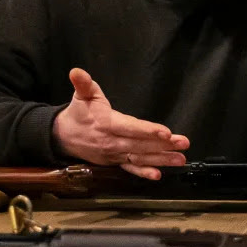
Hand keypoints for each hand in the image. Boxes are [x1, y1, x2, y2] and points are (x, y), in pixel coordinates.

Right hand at [52, 68, 189, 179]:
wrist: (63, 137)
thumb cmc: (78, 113)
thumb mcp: (81, 95)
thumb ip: (83, 83)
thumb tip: (76, 71)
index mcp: (107, 123)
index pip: (131, 127)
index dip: (148, 130)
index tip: (166, 132)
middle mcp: (112, 141)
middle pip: (141, 144)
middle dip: (164, 145)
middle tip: (183, 144)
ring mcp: (114, 154)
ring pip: (140, 158)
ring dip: (161, 159)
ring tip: (180, 159)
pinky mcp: (115, 162)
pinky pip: (131, 169)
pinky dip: (144, 173)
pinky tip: (158, 175)